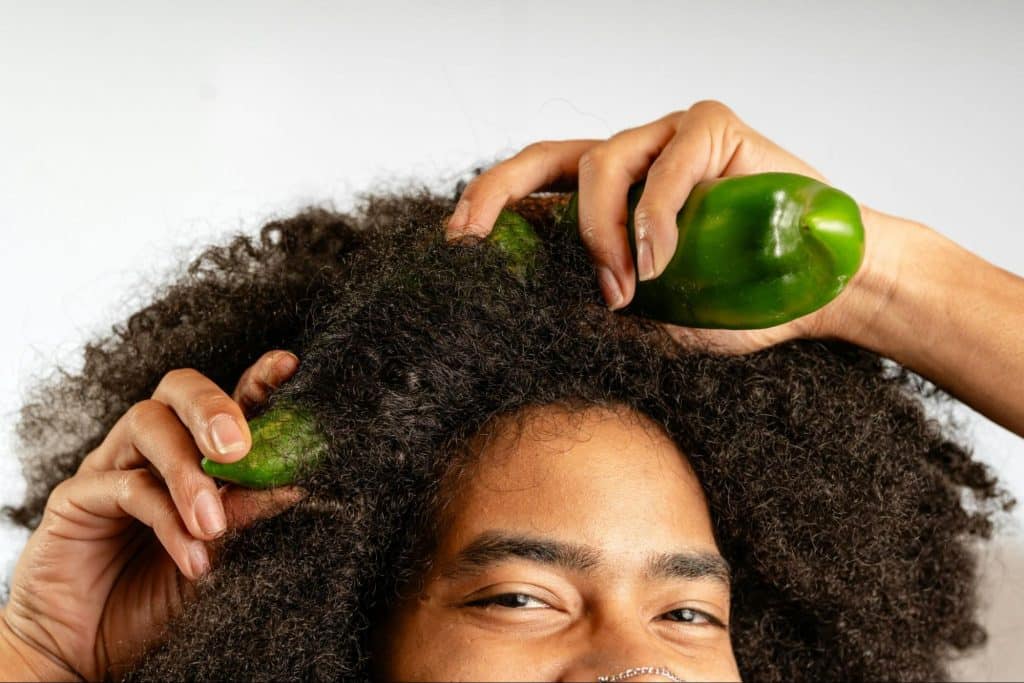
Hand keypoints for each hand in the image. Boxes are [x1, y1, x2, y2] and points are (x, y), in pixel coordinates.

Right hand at [1, 351, 307, 680]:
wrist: (90, 649)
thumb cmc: (160, 594)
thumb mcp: (219, 553)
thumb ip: (246, 514)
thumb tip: (292, 483)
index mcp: (198, 450)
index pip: (231, 398)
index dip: (260, 379)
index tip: (289, 366)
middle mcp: (155, 446)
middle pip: (179, 388)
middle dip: (214, 408)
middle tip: (238, 450)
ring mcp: (114, 463)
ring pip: (148, 425)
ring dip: (187, 473)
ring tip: (212, 524)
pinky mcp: (77, 496)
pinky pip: (124, 487)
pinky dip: (165, 520)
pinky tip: (192, 557)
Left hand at [446, 100, 879, 354]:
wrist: (819, 294)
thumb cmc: (736, 304)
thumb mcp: (650, 318)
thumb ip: (595, 307)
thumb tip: (526, 322)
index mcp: (606, 204)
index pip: (531, 193)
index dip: (486, 210)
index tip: (454, 251)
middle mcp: (630, 163)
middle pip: (544, 157)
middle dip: (496, 192)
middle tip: (472, 238)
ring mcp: (668, 139)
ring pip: (601, 163)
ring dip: (599, 235)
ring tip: (623, 291)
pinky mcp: (712, 127)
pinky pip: (667, 162)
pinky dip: (654, 215)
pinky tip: (659, 260)